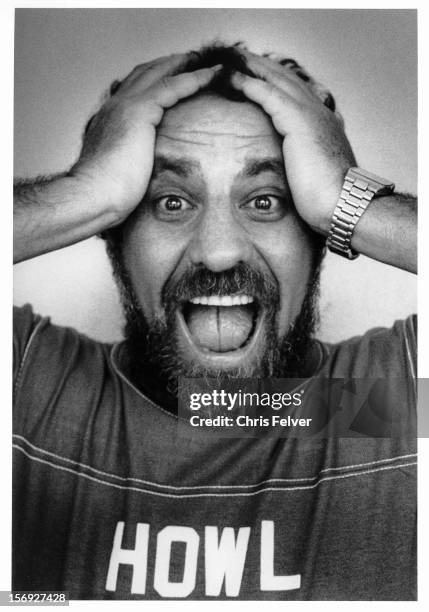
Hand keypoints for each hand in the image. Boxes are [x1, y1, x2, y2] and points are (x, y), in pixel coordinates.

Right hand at [71, 54, 219, 223]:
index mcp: (109, 119)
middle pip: (144, 73)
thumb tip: (140, 174)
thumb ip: (130, 162)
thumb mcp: (119, 171)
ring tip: (206, 62)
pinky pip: (173, 86)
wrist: (94, 194)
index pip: (133, 90)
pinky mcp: (139, 110)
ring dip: (184, 65)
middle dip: (169, 65)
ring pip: (159, 73)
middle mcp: (115, 106)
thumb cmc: (106, 194)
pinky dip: (194, 78)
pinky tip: (211, 75)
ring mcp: (126, 105)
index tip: (172, 79)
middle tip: (193, 61)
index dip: (153, 81)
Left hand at [231, 51, 355, 234]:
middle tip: (238, 58)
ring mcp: (311, 114)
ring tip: (231, 60)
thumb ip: (303, 165)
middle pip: (286, 79)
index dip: (275, 82)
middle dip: (262, 67)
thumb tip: (293, 175)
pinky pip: (269, 94)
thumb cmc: (328, 200)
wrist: (343, 204)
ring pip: (277, 80)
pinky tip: (233, 79)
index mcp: (324, 124)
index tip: (255, 76)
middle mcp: (319, 113)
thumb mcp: (315, 175)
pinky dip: (250, 84)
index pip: (296, 94)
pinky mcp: (299, 122)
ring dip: (253, 67)